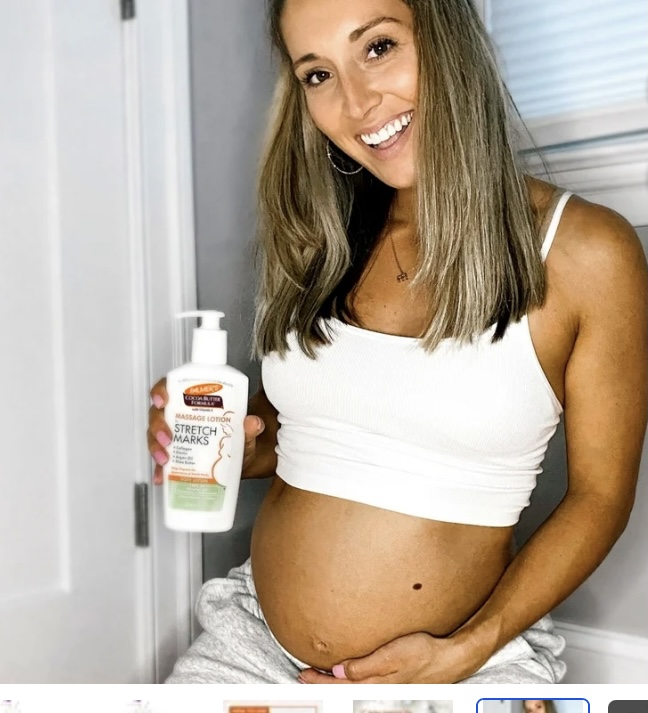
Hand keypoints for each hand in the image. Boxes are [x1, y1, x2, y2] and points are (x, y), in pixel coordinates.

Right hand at [147, 378, 264, 483]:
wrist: (244, 459)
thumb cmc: (240, 434)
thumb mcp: (248, 430)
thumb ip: (251, 427)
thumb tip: (253, 422)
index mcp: (194, 400)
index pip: (172, 386)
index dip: (161, 390)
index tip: (163, 400)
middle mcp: (181, 415)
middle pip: (158, 413)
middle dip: (158, 425)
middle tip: (168, 437)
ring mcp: (176, 436)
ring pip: (155, 436)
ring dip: (155, 446)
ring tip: (165, 459)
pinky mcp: (175, 457)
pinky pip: (160, 461)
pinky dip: (158, 470)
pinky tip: (160, 477)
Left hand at [298, 631, 481, 683]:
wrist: (451, 657)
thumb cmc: (424, 653)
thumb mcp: (393, 655)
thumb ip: (365, 666)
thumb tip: (340, 671)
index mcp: (376, 686)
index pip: (341, 686)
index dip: (320, 681)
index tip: (304, 675)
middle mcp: (379, 690)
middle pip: (345, 690)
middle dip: (325, 684)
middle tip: (306, 676)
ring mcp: (387, 687)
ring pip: (354, 688)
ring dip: (337, 683)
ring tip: (322, 675)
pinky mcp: (394, 682)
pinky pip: (365, 684)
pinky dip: (352, 681)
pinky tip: (349, 674)